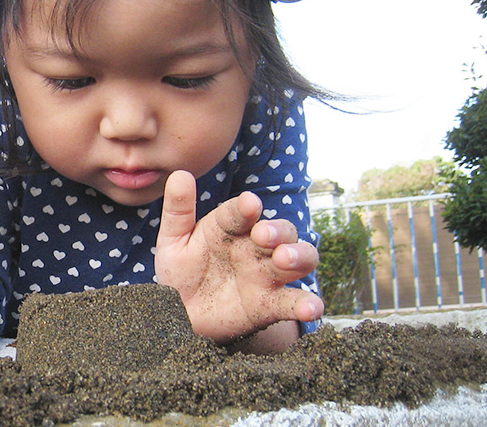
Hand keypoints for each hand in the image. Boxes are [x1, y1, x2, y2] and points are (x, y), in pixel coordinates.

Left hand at [154, 171, 322, 348]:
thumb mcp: (174, 240)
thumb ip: (178, 209)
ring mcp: (267, 275)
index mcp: (231, 227)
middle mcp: (255, 247)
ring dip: (299, 256)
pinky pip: (294, 302)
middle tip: (263, 235)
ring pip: (299, 259)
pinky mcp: (271, 304)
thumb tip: (180, 174)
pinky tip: (312, 308)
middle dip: (277, 231)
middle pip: (281, 231)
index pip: (242, 212)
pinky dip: (308, 304)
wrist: (181, 313)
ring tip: (285, 259)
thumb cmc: (180, 270)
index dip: (246, 208)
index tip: (249, 204)